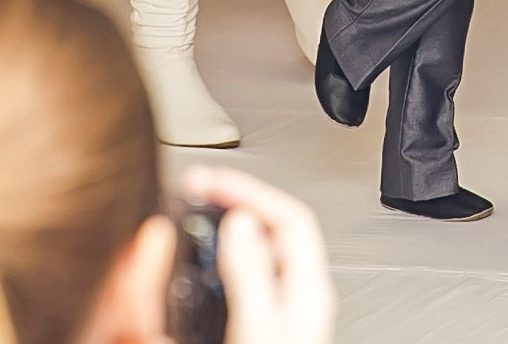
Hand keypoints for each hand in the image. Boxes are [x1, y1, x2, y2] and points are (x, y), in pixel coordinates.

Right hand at [177, 165, 336, 343]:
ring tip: (201, 208)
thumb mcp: (259, 327)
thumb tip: (240, 223)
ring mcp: (282, 308)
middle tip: (200, 185)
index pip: (290, 218)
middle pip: (274, 226)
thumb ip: (251, 276)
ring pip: (261, 247)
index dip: (252, 191)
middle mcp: (299, 296)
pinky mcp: (263, 323)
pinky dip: (224, 254)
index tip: (213, 180)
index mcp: (308, 291)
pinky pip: (246, 272)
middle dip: (237, 199)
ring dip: (230, 223)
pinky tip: (208, 257)